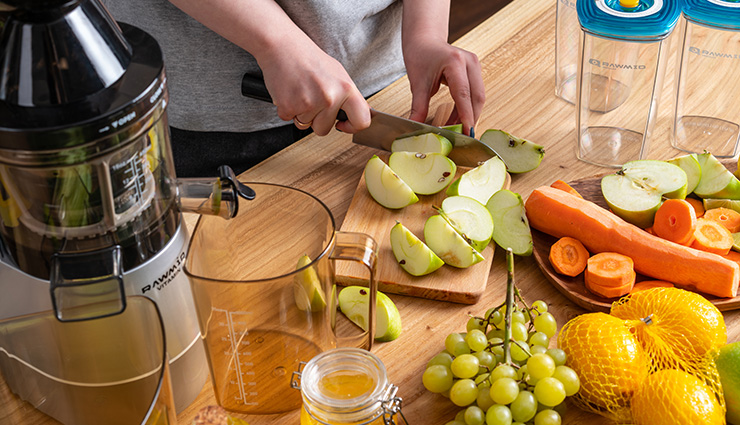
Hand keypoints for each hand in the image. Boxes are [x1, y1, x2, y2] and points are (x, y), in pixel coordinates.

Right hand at [169, 0, 370, 135]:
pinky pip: (290, 122)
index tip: (348, 127)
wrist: (277, 43)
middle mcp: (330, 96)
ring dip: (302, 115)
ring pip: (309, 128)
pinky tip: (285, 91)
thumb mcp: (334, 72)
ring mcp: (309, 104)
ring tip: (298, 90)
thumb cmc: (305, 56)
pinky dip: (286, 110)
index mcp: (345, 86)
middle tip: (312, 97)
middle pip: (328, 129)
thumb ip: (346, 97)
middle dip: (319, 119)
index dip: (354, 127)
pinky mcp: (288, 108)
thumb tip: (352, 123)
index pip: (362, 120)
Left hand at [404, 39, 484, 135]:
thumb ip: (419, 107)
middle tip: (462, 137)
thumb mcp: (417, 83)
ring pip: (478, 97)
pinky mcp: (475, 70)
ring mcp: (474, 65)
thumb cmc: (420, 56)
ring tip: (456, 130)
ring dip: (468, 115)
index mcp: (454, 62)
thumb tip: (416, 128)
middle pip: (476, 97)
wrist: (424, 40)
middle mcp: (469, 62)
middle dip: (470, 118)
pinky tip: (456, 120)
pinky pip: (474, 93)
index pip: (463, 94)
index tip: (466, 133)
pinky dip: (466, 108)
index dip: (466, 116)